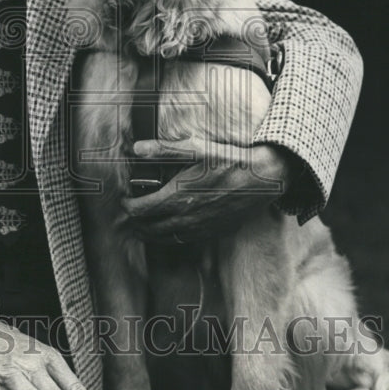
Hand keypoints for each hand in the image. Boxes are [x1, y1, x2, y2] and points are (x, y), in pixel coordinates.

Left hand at [123, 139, 298, 242]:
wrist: (263, 178)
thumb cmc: (229, 160)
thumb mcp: (195, 148)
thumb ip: (163, 150)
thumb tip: (136, 148)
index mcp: (177, 197)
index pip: (140, 210)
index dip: (127, 206)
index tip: (125, 199)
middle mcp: (186, 217)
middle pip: (149, 228)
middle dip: (135, 223)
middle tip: (130, 215)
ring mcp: (200, 228)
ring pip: (165, 238)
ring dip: (150, 233)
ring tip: (143, 226)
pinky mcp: (213, 232)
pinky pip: (184, 241)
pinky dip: (170, 237)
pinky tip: (170, 230)